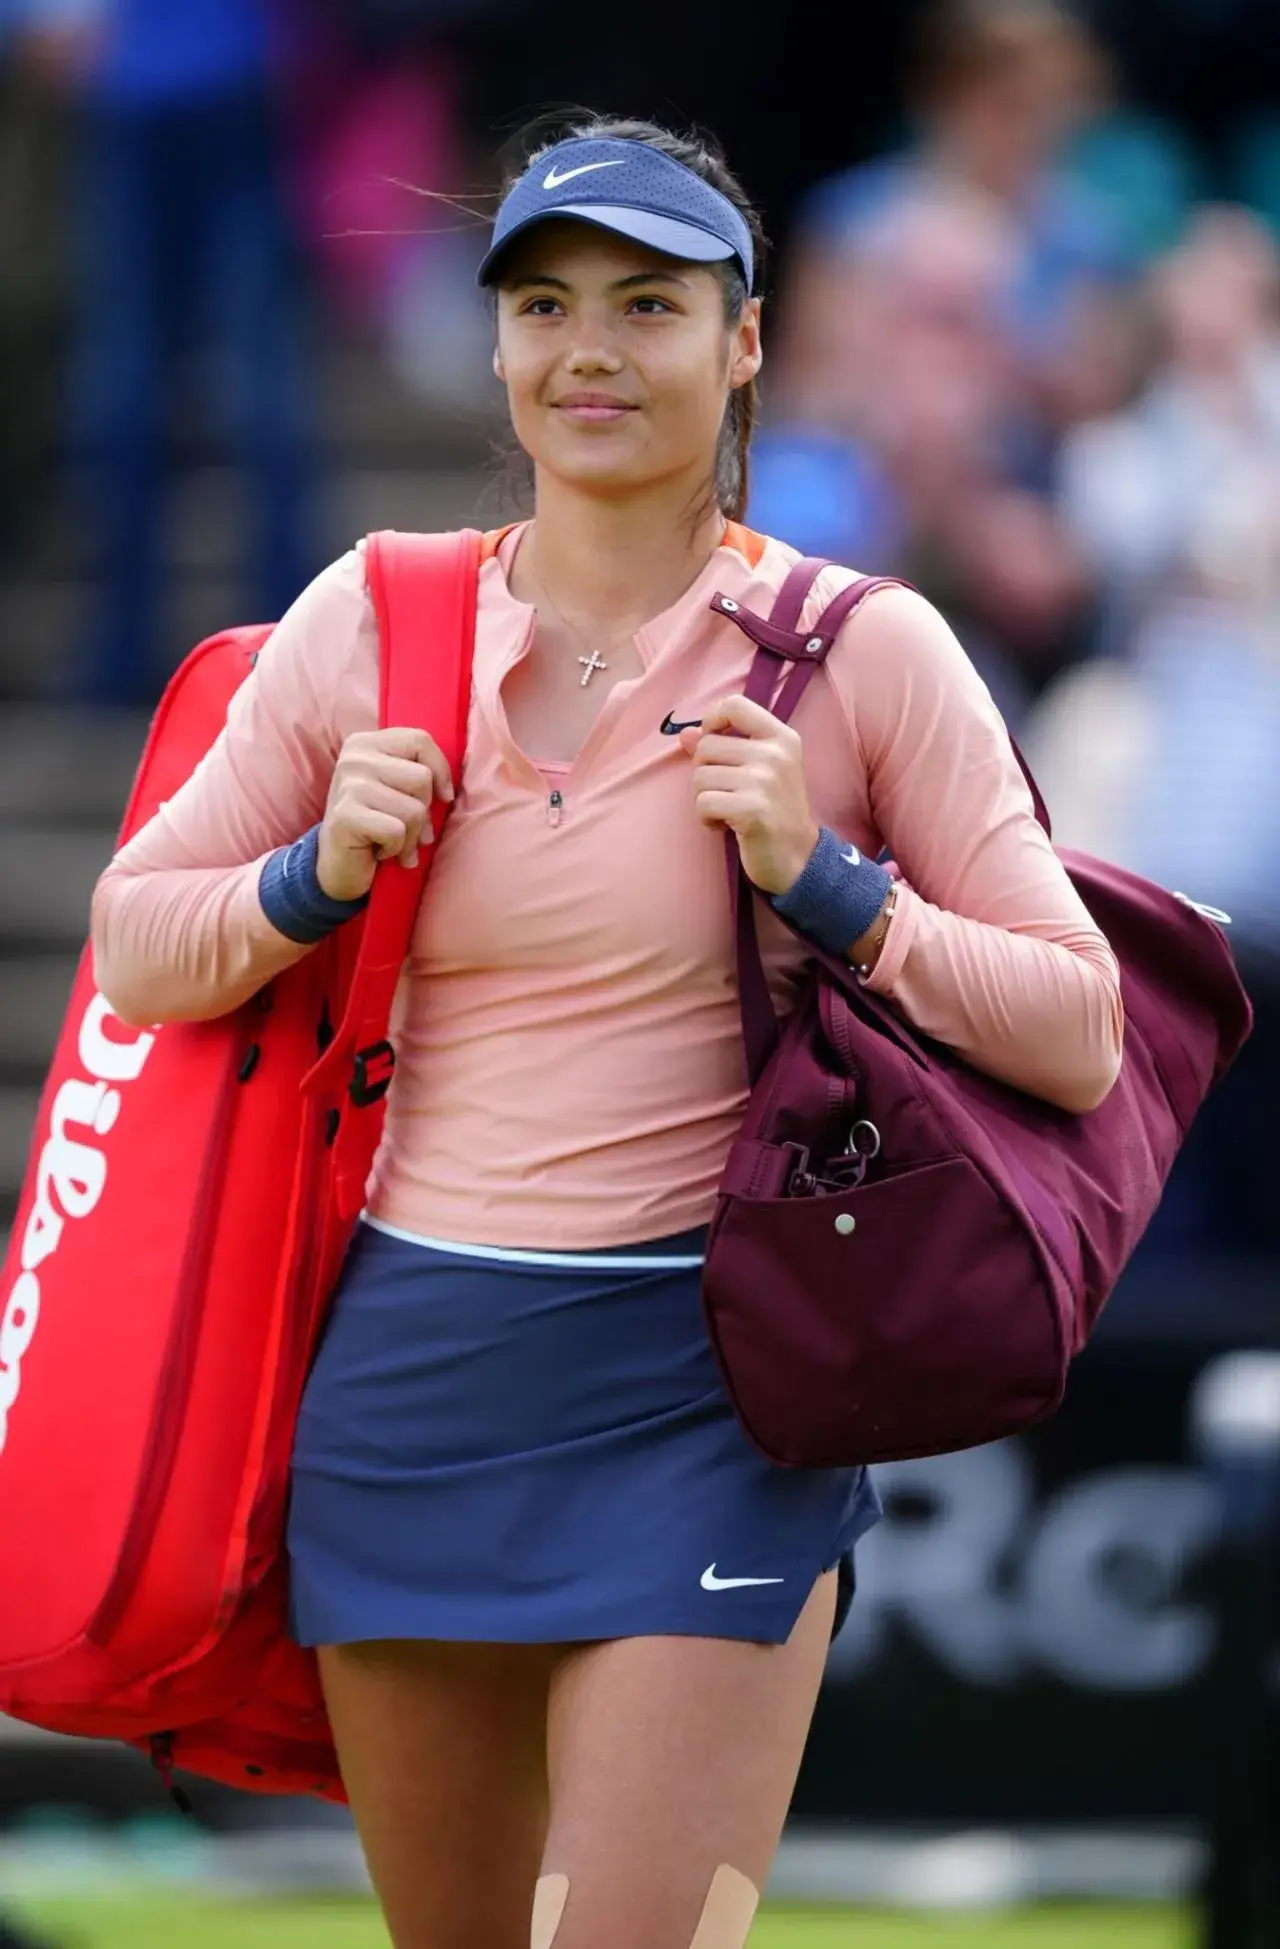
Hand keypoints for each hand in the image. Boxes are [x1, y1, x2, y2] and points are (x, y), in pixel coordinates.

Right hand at [317, 726, 454, 902]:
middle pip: (422, 778)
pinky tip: (379, 851)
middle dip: (424, 812)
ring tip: (395, 843)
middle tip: (408, 829)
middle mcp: (354, 758)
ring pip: (414, 809)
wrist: (338, 864)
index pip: (419, 740)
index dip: (441, 771)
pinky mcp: (345, 815)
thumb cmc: (375, 824)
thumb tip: (448, 790)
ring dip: (411, 837)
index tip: (443, 797)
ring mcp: (347, 785)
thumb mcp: (396, 789)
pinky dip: (396, 848)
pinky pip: (397, 831)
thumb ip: (417, 773)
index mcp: (366, 743)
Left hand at [678, 694, 819, 896]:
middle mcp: (776, 754)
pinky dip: (707, 819)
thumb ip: (724, 747)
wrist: (799, 858)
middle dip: (705, 773)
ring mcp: (765, 781)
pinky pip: (703, 803)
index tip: (714, 743)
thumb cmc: (775, 811)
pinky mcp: (752, 808)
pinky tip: (726, 825)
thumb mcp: (759, 771)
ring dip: (704, 799)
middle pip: (707, 746)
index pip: (734, 705)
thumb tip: (685, 734)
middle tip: (726, 792)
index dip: (712, 721)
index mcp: (782, 737)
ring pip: (700, 776)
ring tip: (728, 810)